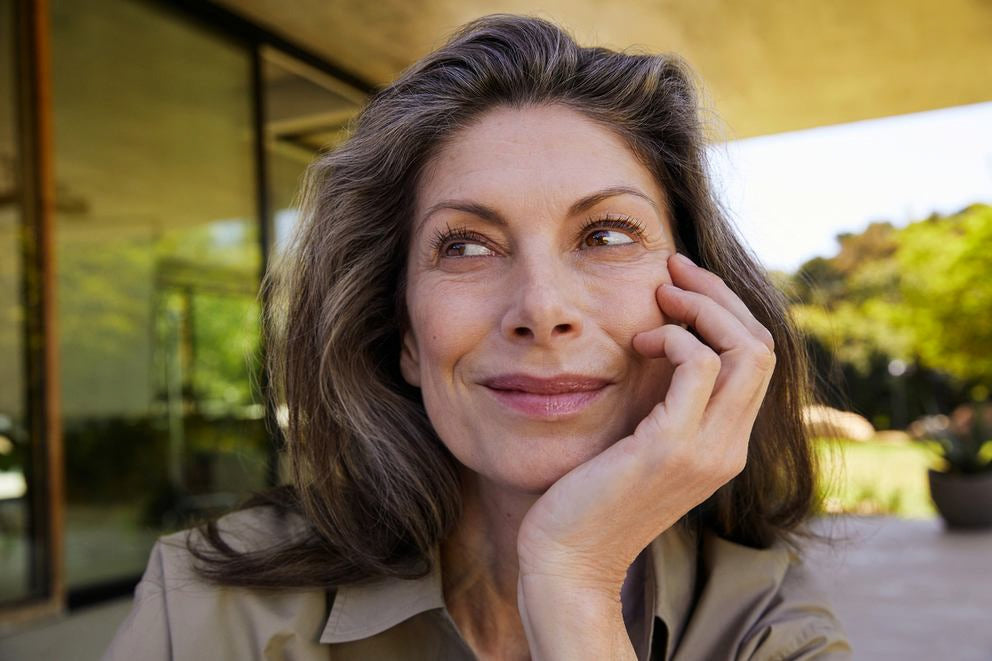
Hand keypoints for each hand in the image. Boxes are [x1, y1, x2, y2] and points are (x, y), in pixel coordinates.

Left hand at [516, 251, 776, 593]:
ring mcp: (706, 450)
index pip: (757, 360)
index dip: (725, 311)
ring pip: (746, 350)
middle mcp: (728, 448)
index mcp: (724, 444)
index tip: (679, 284)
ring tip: (659, 299)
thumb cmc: (589, 495)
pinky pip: (700, 366)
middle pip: (761, 346)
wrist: (567, 558)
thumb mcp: (638, 439)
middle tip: (672, 270)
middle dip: (718, 296)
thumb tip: (662, 338)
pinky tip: (640, 343)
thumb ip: (662, 401)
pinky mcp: (672, 449)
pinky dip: (675, 338)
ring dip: (701, 308)